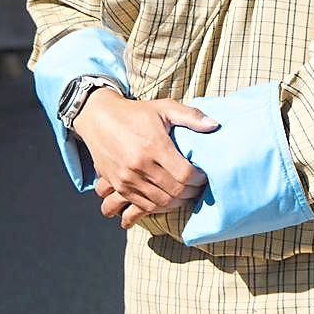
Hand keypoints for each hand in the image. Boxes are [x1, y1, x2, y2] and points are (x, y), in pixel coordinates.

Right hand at [72, 90, 218, 226]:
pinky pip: (143, 205)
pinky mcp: (119, 185)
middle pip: (174, 191)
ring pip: (160, 202)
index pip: (184, 174)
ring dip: (177, 202)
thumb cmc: (135, 112)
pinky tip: (168, 198)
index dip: (199, 179)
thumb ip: (190, 116)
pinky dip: (159, 206)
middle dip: (191, 192)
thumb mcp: (163, 108)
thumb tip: (215, 125)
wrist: (98, 118)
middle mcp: (139, 165)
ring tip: (185, 193)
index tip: (204, 174)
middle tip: (198, 187)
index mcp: (154, 145)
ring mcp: (127, 178)